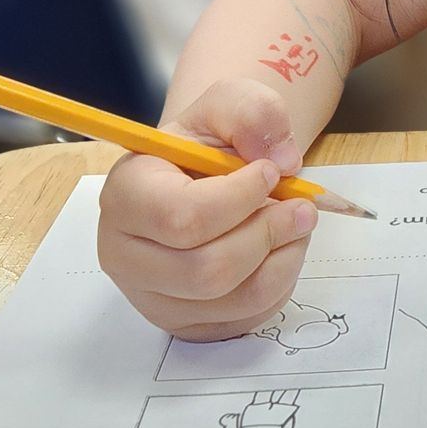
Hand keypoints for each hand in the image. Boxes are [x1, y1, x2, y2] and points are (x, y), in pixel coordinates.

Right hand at [97, 79, 315, 338]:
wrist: (203, 178)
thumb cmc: (208, 145)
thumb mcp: (229, 105)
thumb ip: (254, 113)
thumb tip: (280, 158)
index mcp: (125, 194)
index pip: (181, 217)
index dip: (239, 199)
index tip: (270, 173)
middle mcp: (125, 253)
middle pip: (206, 270)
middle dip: (268, 234)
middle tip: (302, 207)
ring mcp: (152, 296)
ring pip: (232, 297)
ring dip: (282, 258)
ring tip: (294, 224)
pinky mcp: (185, 323)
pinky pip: (245, 316)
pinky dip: (279, 281)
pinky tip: (279, 249)